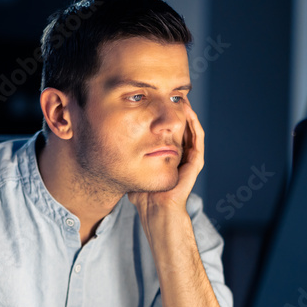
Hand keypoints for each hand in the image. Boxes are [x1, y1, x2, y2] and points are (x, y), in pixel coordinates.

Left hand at [128, 101, 204, 221]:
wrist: (155, 211)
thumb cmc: (143, 197)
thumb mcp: (133, 170)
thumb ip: (126, 158)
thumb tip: (108, 145)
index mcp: (169, 156)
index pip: (169, 131)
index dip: (165, 115)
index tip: (158, 100)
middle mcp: (181, 155)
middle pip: (182, 127)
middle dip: (178, 110)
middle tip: (173, 94)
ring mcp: (189, 159)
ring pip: (192, 130)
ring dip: (189, 114)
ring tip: (183, 98)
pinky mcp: (195, 164)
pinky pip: (198, 140)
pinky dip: (195, 126)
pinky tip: (189, 112)